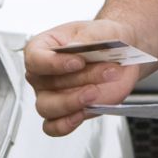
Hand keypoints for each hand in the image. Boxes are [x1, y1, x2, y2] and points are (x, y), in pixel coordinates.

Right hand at [24, 21, 149, 137]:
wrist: (121, 55)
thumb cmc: (104, 39)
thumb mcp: (100, 30)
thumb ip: (87, 38)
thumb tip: (75, 46)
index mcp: (43, 47)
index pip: (35, 59)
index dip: (54, 63)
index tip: (79, 61)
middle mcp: (43, 74)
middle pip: (44, 85)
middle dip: (77, 80)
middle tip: (105, 71)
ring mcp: (52, 94)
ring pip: (48, 107)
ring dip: (74, 102)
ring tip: (96, 92)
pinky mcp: (66, 111)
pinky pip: (54, 126)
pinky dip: (65, 124)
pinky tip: (81, 113)